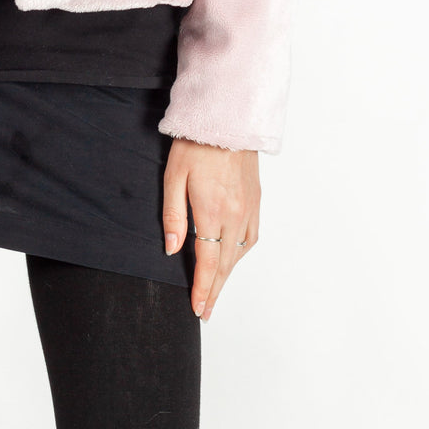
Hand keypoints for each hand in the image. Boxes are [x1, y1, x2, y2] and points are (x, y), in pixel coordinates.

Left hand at [162, 140, 259, 318]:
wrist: (227, 118)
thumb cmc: (195, 144)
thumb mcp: (173, 178)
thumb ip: (173, 217)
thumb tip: (172, 249)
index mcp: (211, 211)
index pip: (207, 261)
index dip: (203, 288)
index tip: (199, 308)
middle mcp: (235, 214)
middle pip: (225, 264)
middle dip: (215, 289)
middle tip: (206, 310)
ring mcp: (249, 208)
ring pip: (239, 253)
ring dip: (227, 273)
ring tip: (215, 287)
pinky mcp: (256, 199)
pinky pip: (251, 236)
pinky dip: (241, 253)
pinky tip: (232, 257)